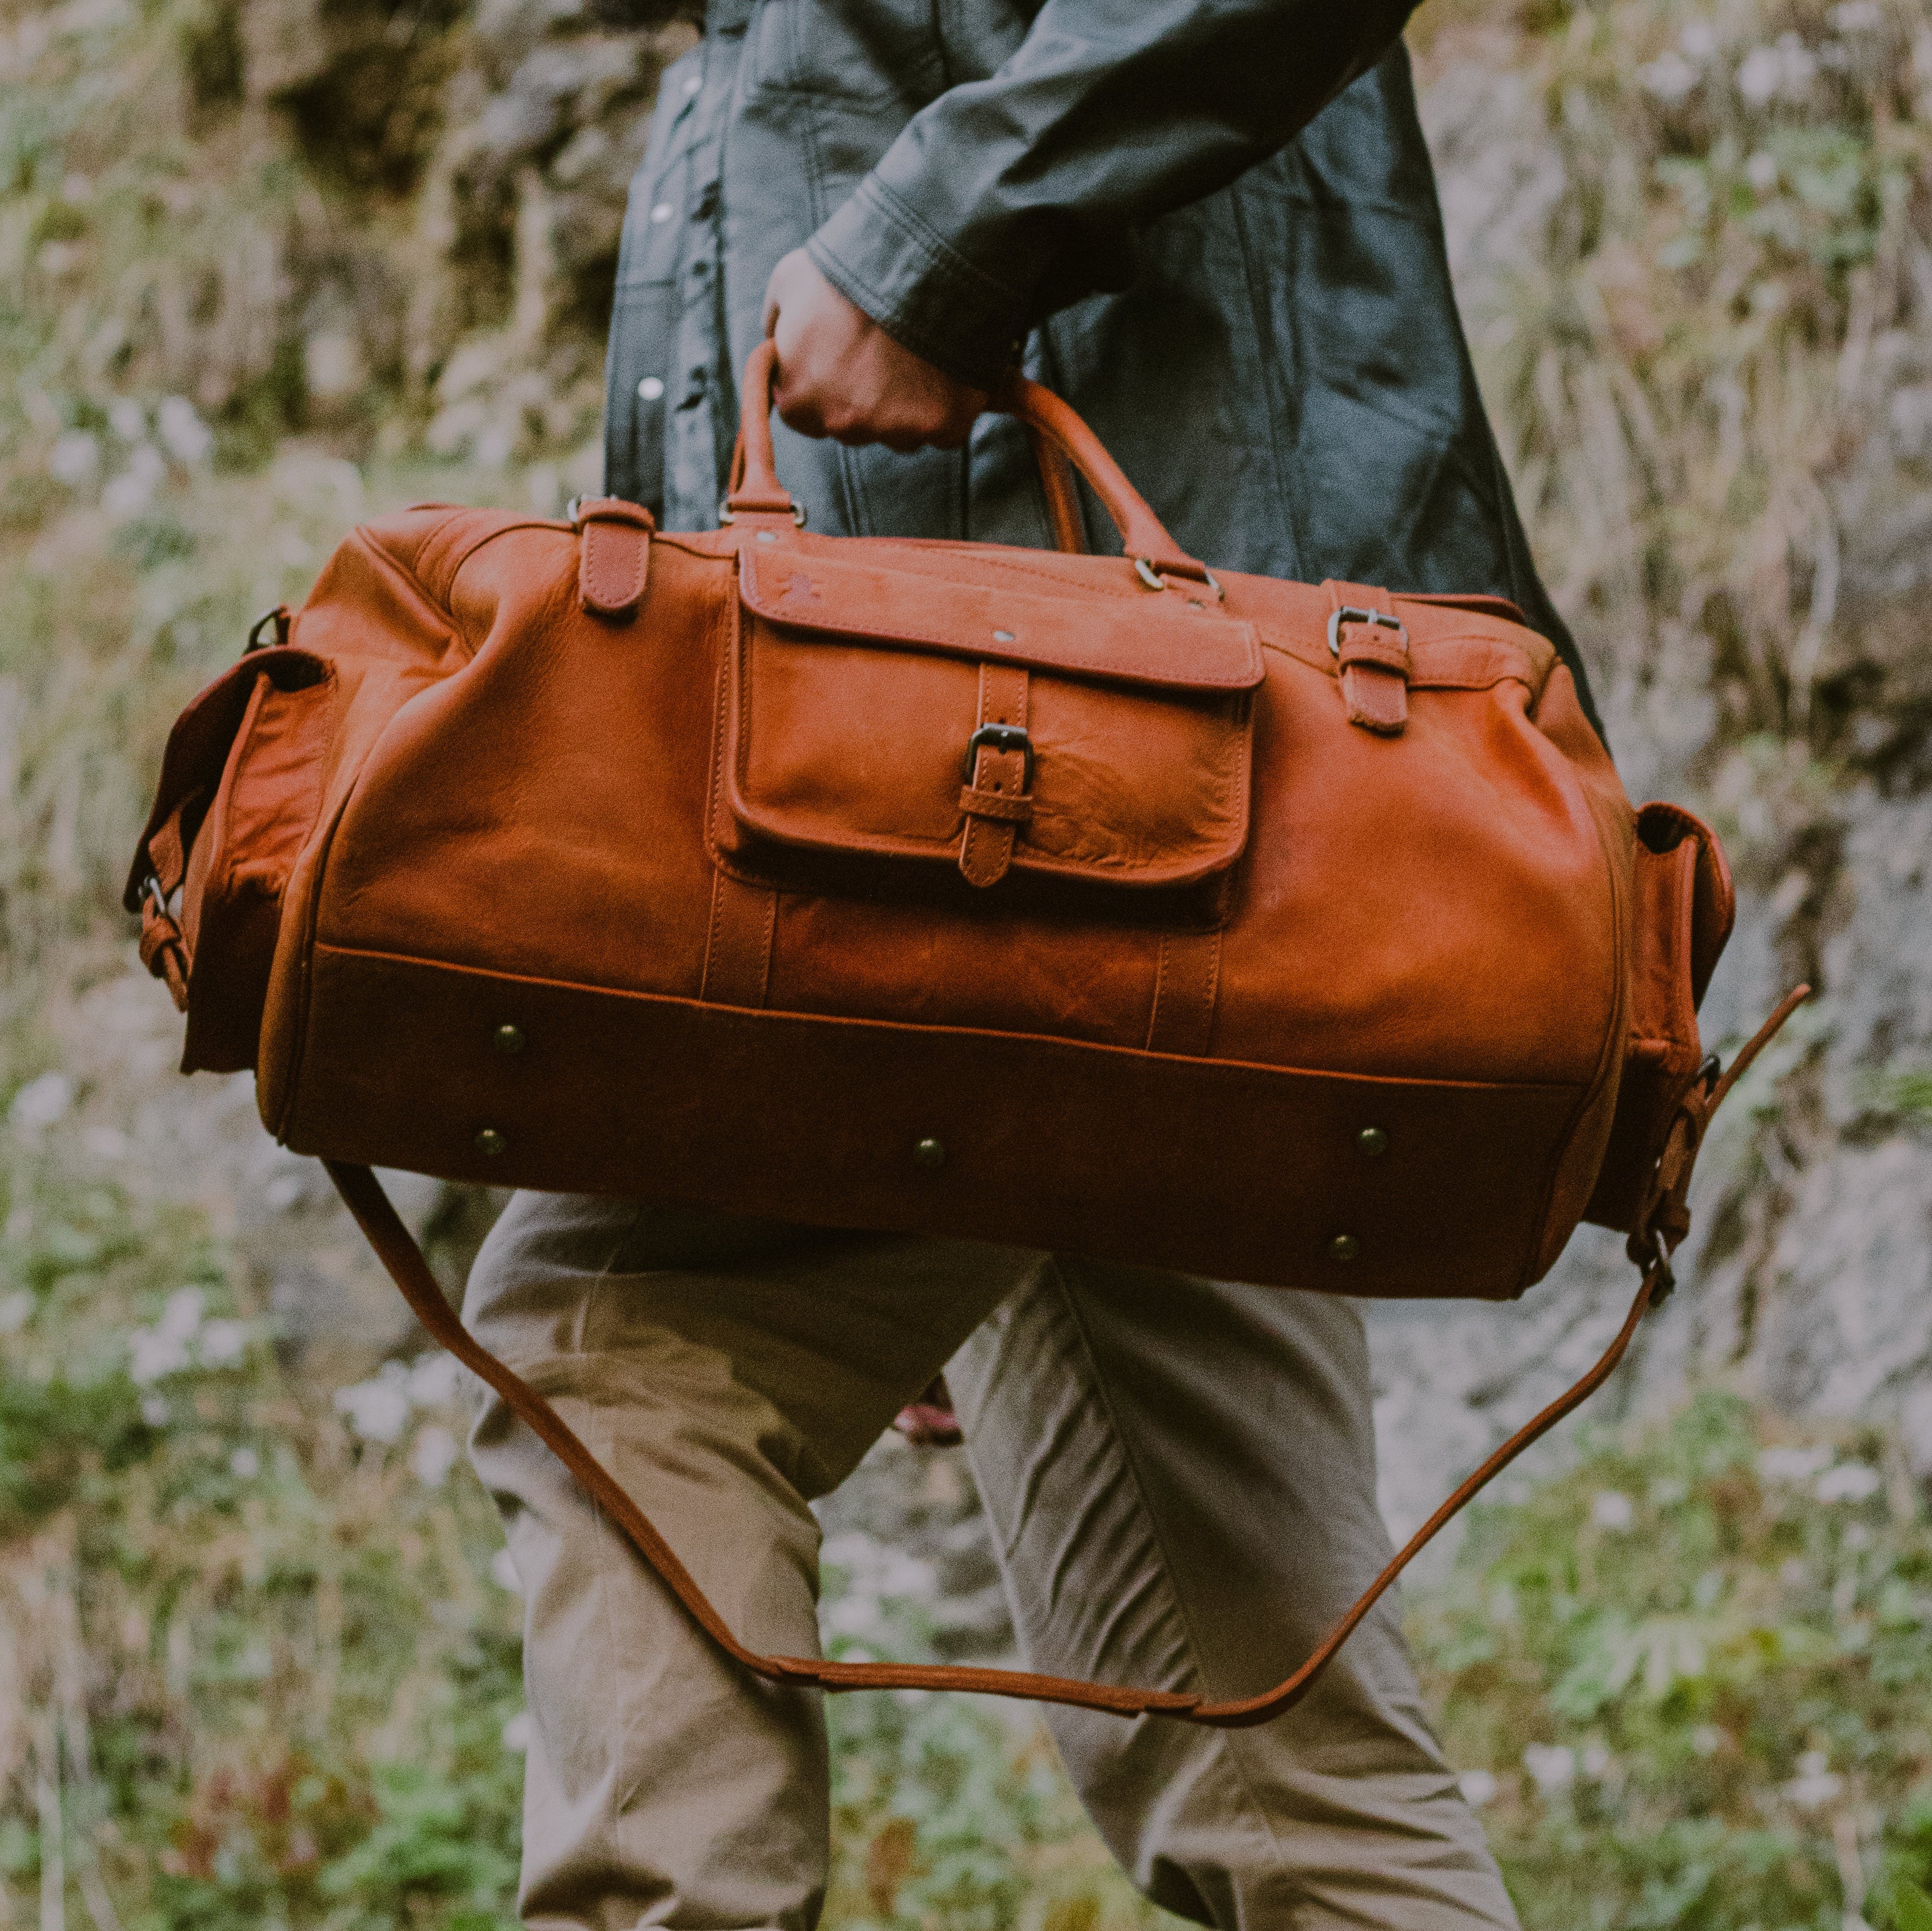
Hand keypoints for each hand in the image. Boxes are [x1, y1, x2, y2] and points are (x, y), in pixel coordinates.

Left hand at [762, 249, 986, 451]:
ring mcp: (895, 431)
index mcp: (799, 399)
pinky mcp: (943, 427)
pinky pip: (947, 432)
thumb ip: (777, 324)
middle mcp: (843, 425)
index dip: (823, 386)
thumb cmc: (850, 268)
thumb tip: (774, 343)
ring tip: (920, 356)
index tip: (843, 360)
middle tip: (885, 350)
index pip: (804, 415)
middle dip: (865, 399)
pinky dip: (950, 409)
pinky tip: (950, 372)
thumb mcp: (790, 282)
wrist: (919, 261)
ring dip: (909, 407)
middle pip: (855, 427)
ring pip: (902, 433)